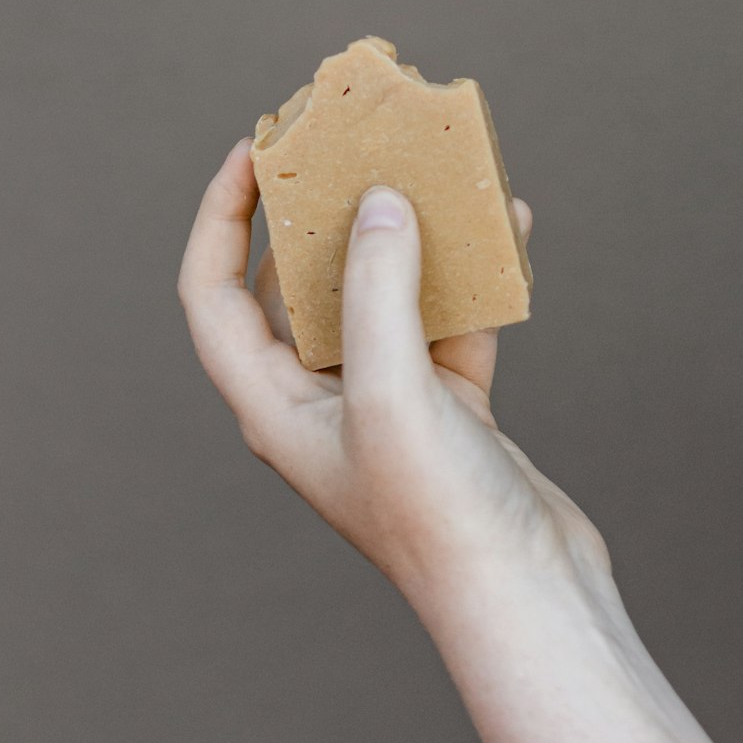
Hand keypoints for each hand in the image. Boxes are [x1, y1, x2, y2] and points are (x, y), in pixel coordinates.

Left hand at [178, 137, 609, 604]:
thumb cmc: (439, 517)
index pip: (213, 294)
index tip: (254, 148)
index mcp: (272, 406)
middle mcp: (318, 401)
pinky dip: (470, 276)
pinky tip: (504, 229)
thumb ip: (378, 292)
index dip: (220, 216)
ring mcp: (385, 404)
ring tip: (432, 170)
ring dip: (405, 236)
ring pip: (381, 296)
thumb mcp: (393, 393)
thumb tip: (379, 203)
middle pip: (299, 286)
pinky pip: (447, 320)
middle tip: (350, 144)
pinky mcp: (446, 408)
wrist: (530, 597)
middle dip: (323, 213)